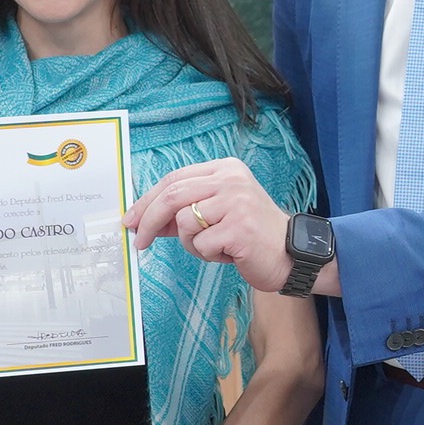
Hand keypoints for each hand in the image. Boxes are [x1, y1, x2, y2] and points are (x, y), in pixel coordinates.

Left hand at [125, 160, 303, 294]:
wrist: (292, 254)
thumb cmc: (252, 235)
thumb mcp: (216, 216)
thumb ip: (183, 213)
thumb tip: (142, 220)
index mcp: (225, 169)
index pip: (174, 179)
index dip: (147, 200)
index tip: (131, 219)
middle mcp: (231, 180)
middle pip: (172, 196)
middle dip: (148, 221)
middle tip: (138, 241)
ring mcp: (236, 202)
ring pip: (185, 223)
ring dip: (192, 243)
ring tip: (216, 247)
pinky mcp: (239, 228)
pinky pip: (201, 244)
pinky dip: (209, 255)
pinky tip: (230, 253)